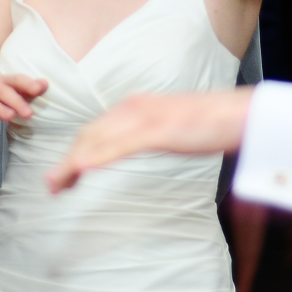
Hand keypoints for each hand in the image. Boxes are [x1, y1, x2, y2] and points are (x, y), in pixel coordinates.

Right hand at [0, 74, 48, 129]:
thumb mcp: (12, 96)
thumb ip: (28, 92)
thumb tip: (45, 84)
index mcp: (4, 83)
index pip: (16, 80)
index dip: (27, 83)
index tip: (39, 89)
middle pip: (3, 91)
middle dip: (17, 101)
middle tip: (29, 114)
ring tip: (9, 117)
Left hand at [46, 88, 252, 192]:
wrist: (240, 114)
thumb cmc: (213, 123)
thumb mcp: (174, 126)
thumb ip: (154, 131)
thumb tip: (145, 142)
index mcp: (137, 106)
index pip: (96, 129)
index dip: (75, 150)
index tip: (63, 172)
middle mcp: (135, 108)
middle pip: (89, 135)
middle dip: (67, 160)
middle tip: (51, 185)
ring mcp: (144, 119)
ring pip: (96, 141)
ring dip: (72, 163)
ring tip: (56, 185)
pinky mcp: (156, 131)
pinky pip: (118, 147)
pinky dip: (95, 158)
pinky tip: (79, 169)